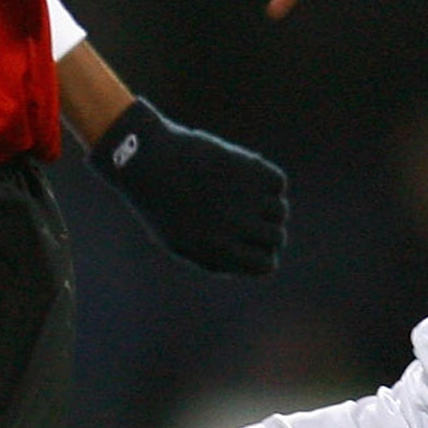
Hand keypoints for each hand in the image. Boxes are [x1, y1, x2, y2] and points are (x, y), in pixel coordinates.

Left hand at [86, 98, 289, 275]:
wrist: (147, 162)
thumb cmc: (158, 204)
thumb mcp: (179, 243)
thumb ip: (213, 259)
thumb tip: (244, 264)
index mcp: (219, 251)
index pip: (266, 265)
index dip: (263, 254)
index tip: (254, 242)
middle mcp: (237, 227)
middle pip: (277, 237)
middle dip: (267, 229)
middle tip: (253, 216)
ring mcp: (245, 198)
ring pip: (281, 210)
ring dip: (268, 204)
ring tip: (247, 194)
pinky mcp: (249, 169)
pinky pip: (278, 182)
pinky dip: (268, 180)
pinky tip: (248, 176)